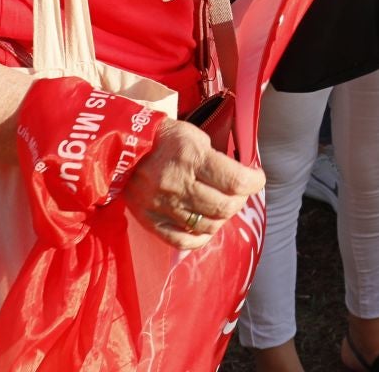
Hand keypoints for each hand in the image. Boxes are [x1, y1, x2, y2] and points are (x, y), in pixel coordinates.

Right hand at [124, 118, 265, 250]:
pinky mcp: (150, 220)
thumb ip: (218, 158)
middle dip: (240, 200)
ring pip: (208, 226)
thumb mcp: (195, 136)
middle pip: (225, 207)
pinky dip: (201, 237)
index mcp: (192, 158)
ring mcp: (163, 206)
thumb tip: (243, 177)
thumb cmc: (165, 138)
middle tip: (239, 192)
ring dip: (223, 217)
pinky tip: (205, 225)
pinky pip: (183, 241)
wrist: (122, 147)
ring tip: (221, 206)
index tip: (256, 178)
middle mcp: (178, 185)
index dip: (254, 182)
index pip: (236, 181)